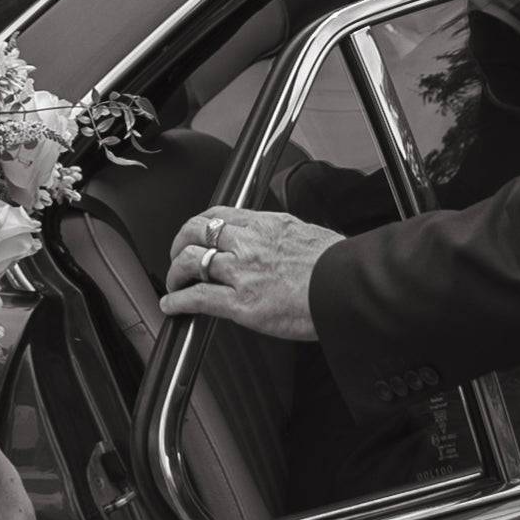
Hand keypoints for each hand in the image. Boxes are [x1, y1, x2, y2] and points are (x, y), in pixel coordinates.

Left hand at [160, 205, 339, 338]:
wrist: (347, 289)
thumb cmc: (337, 267)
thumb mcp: (306, 234)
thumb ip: (282, 236)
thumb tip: (277, 242)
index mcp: (266, 224)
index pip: (218, 214)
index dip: (198, 224)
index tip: (194, 233)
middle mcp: (248, 243)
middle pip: (195, 231)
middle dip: (178, 244)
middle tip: (176, 256)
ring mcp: (241, 272)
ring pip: (189, 260)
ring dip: (174, 273)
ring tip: (174, 283)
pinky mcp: (240, 303)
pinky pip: (197, 297)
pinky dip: (177, 300)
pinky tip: (172, 305)